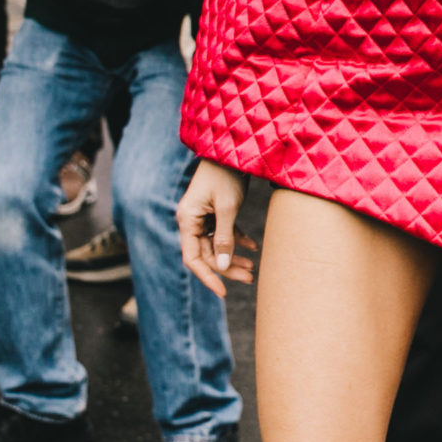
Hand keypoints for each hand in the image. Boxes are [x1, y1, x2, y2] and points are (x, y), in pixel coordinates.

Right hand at [178, 160, 255, 299]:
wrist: (232, 150)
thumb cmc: (226, 175)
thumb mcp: (227, 208)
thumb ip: (224, 238)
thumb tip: (224, 266)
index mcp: (187, 220)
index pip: (192, 258)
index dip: (207, 277)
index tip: (223, 292)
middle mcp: (191, 221)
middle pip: (206, 254)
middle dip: (227, 268)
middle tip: (250, 278)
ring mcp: (203, 216)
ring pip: (216, 245)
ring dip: (234, 257)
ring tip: (253, 268)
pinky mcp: (215, 211)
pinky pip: (224, 233)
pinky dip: (238, 240)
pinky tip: (253, 247)